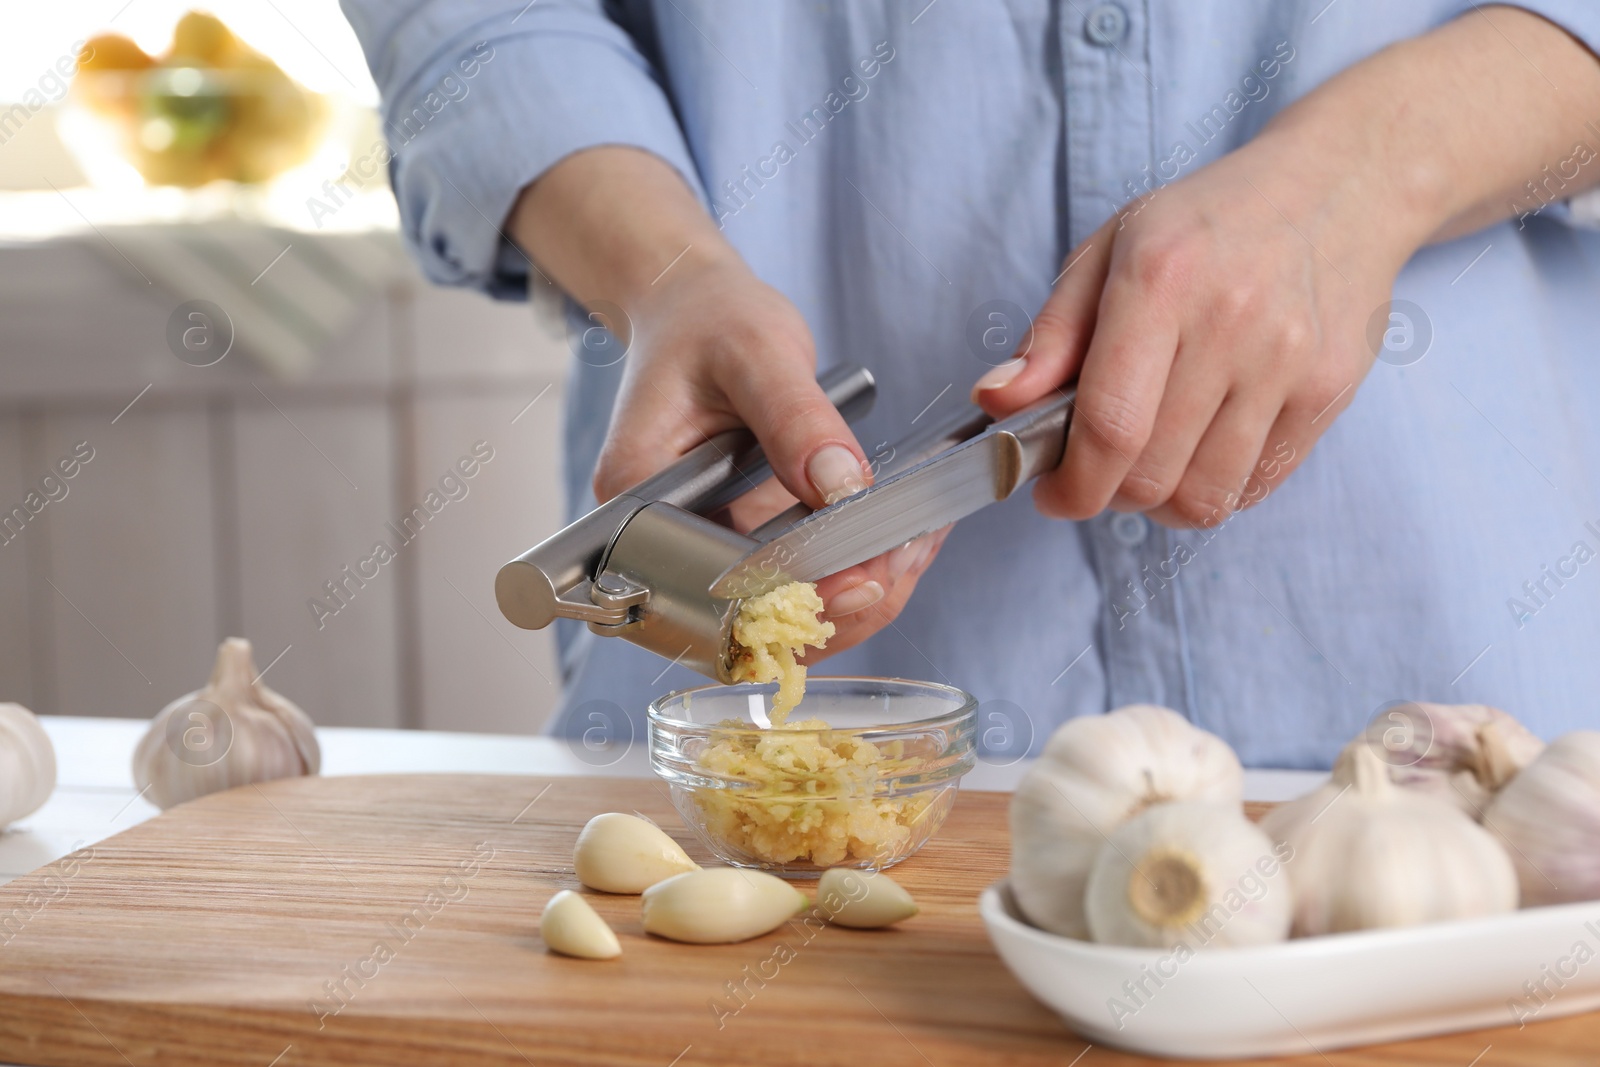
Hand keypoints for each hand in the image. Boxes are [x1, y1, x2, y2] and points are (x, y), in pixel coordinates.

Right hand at [510, 147, 946, 656]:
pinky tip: (896, 546)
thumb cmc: (708, 319)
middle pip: (745, 627)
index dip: (792, 599)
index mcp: (636, 499)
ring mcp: (697, 552)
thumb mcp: (757, 351)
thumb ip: (797, 418)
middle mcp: (654, 543)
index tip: (862, 579)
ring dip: (850, 603)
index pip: (711, 584)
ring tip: (908, 551)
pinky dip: (848, 578)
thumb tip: (843, 487)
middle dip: (834, 611)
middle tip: (900, 565)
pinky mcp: (736, 549)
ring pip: (777, 625)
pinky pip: (793, 591)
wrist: (694, 309)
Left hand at [973, 131, 1404, 527]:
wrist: (1338, 189)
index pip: (1110, 427)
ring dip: (1161, 504)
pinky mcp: (1330, 392)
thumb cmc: (1207, 224)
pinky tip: (1200, 452)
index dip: (1071, 485)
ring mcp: (1289, 361)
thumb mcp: (1110, 251)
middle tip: (1096, 470)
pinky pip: (1257, 487)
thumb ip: (1049, 335)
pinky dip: (1216, 491)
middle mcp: (1231, 323)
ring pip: (1205, 499)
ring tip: (1149, 464)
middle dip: (1106, 494)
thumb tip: (994, 402)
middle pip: (1151, 475)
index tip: (1051, 491)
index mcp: (1161, 280)